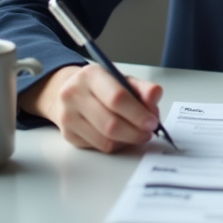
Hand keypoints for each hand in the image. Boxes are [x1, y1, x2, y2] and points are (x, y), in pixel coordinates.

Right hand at [20, 64, 164, 152]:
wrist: (68, 92)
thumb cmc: (101, 87)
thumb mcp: (122, 79)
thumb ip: (142, 88)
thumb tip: (155, 96)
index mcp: (91, 75)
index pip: (117, 98)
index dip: (138, 113)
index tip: (153, 122)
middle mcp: (74, 94)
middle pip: (110, 124)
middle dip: (135, 132)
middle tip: (149, 133)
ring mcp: (68, 116)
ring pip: (105, 140)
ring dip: (128, 141)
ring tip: (138, 134)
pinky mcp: (68, 134)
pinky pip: (99, 147)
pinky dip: (116, 145)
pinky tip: (121, 136)